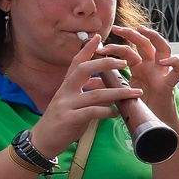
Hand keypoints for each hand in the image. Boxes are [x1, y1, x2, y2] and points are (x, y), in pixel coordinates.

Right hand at [31, 32, 147, 156]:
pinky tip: (117, 113)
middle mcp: (65, 91)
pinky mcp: (69, 119)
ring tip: (135, 92)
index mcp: (66, 85)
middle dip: (105, 64)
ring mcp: (66, 105)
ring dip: (118, 92)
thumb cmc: (62, 120)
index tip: (98, 36)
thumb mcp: (73, 102)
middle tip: (124, 62)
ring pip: (95, 94)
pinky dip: (107, 111)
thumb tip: (104, 83)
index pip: (76, 63)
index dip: (86, 49)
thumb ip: (87, 92)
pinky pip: (92, 112)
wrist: (43, 141)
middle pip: (84, 70)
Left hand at [109, 23, 178, 123]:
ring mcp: (162, 74)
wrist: (153, 127)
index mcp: (140, 69)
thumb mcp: (121, 92)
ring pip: (164, 48)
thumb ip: (111, 84)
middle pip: (146, 43)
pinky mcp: (170, 85)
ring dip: (154, 38)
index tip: (100, 45)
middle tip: (117, 29)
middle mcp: (152, 68)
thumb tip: (89, 79)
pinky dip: (175, 63)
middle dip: (132, 33)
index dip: (116, 44)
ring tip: (142, 32)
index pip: (130, 49)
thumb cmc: (138, 110)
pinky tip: (163, 61)